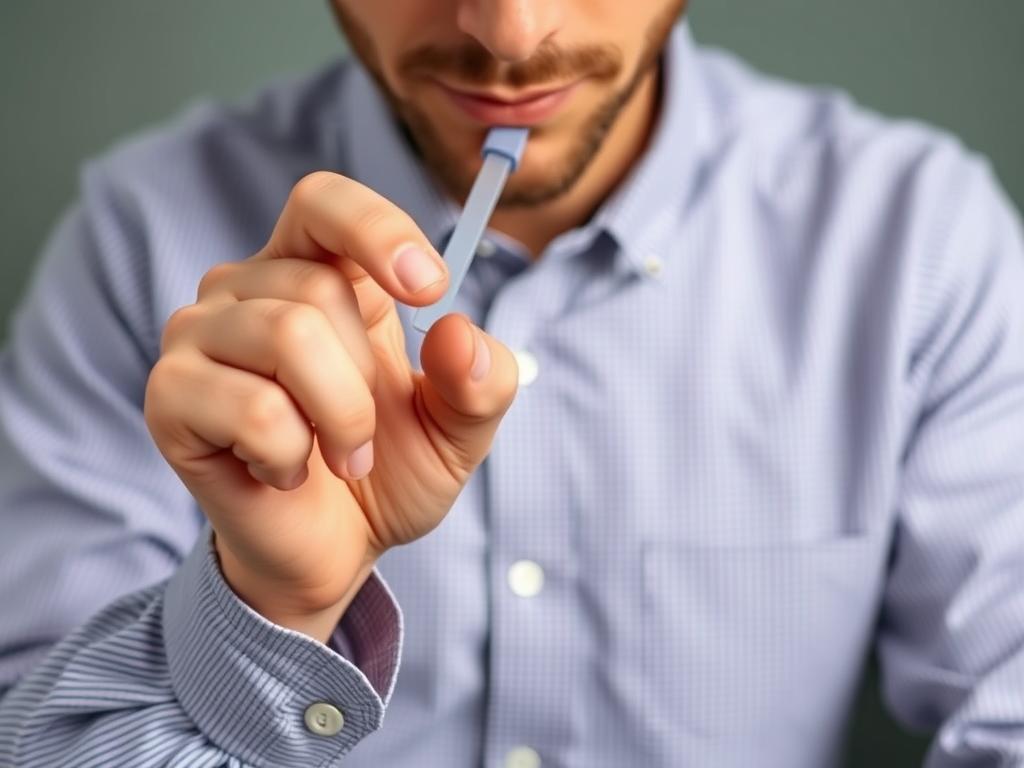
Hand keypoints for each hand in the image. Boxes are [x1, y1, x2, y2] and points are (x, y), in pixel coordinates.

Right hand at [144, 172, 518, 640]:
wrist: (334, 551)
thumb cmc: (388, 471)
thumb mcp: (460, 427)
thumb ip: (481, 380)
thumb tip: (457, 332)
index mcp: (316, 273)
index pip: (324, 203)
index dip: (376, 230)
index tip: (430, 288)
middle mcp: (246, 289)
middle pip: (317, 290)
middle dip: (365, 382)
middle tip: (365, 437)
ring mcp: (199, 339)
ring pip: (286, 336)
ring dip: (340, 419)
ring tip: (340, 459)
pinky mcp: (170, 398)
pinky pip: (251, 407)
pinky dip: (291, 455)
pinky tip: (284, 473)